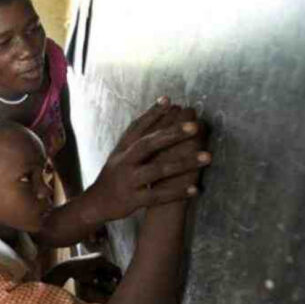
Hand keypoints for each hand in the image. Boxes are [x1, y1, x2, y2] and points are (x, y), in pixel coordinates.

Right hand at [83, 98, 209, 221]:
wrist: (96, 203)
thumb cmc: (116, 175)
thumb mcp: (120, 154)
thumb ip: (137, 138)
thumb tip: (158, 114)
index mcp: (122, 148)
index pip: (137, 127)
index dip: (152, 113)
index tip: (169, 100)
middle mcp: (123, 162)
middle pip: (148, 144)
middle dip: (171, 134)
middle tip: (195, 126)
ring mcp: (128, 181)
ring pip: (157, 170)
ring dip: (183, 163)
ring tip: (208, 157)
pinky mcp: (132, 200)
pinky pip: (158, 196)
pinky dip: (177, 193)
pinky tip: (196, 189)